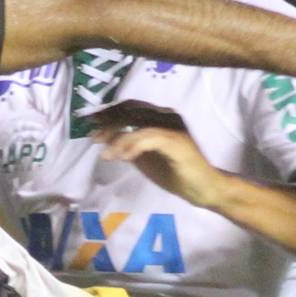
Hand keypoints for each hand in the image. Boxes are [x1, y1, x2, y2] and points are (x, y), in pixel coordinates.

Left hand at [83, 101, 231, 207]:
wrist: (204, 189)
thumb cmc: (176, 173)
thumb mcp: (146, 158)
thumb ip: (130, 146)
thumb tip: (108, 140)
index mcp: (160, 117)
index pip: (131, 108)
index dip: (110, 113)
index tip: (91, 122)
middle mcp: (166, 116)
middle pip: (131, 111)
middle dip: (109, 123)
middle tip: (93, 136)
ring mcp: (172, 126)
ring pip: (138, 123)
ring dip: (117, 137)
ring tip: (105, 153)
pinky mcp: (176, 140)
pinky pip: (148, 137)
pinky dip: (131, 146)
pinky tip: (121, 157)